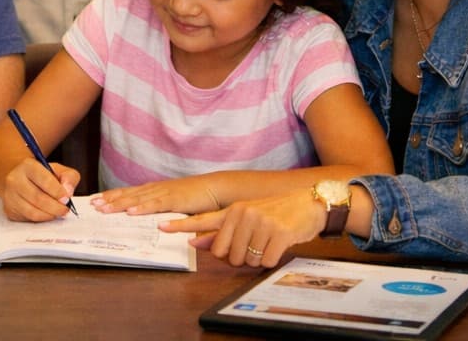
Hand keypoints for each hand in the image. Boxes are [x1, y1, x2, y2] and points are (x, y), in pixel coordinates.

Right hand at [0, 159, 80, 221]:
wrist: (19, 179)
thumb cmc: (41, 175)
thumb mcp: (57, 170)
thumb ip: (68, 177)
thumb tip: (68, 191)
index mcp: (28, 165)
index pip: (43, 179)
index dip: (57, 191)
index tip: (66, 198)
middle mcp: (15, 179)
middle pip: (38, 198)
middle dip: (55, 207)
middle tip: (65, 210)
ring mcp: (10, 196)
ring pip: (32, 212)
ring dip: (49, 215)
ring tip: (58, 213)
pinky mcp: (9, 210)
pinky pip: (28, 219)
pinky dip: (41, 219)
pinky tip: (47, 214)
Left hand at [92, 176, 219, 215]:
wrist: (215, 188)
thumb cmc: (196, 198)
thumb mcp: (174, 204)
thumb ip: (161, 211)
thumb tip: (150, 221)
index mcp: (154, 190)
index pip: (129, 193)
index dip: (112, 196)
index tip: (96, 200)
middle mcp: (156, 189)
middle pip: (128, 194)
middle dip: (110, 200)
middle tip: (93, 205)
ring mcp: (164, 193)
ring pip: (137, 199)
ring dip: (120, 203)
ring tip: (104, 209)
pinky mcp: (175, 199)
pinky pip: (156, 204)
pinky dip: (142, 208)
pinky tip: (131, 212)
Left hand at [159, 189, 326, 267]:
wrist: (306, 205)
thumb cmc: (274, 214)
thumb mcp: (245, 217)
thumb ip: (220, 230)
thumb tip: (193, 242)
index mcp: (232, 211)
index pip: (202, 220)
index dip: (181, 225)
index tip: (161, 226)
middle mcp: (243, 214)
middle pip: (226, 254)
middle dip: (238, 258)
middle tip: (252, 245)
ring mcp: (260, 223)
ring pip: (247, 261)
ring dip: (256, 260)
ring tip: (266, 242)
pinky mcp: (278, 233)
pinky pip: (266, 262)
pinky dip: (272, 260)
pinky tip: (278, 246)